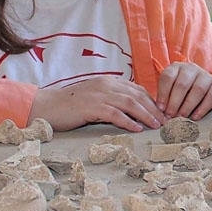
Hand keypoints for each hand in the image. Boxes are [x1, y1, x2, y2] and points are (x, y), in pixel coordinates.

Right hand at [29, 76, 166, 132]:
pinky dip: (128, 121)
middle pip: (137, 96)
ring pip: (130, 103)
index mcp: (109, 81)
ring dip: (146, 115)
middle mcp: (106, 85)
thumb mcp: (95, 97)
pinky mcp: (91, 107)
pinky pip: (114, 114)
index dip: (152, 101)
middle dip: (154, 108)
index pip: (137, 89)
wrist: (46, 106)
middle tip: (165, 121)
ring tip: (156, 125)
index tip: (163, 112)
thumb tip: (131, 110)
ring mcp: (99, 95)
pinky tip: (136, 129)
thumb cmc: (70, 105)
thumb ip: (112, 99)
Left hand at [156, 61, 211, 119]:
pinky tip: (194, 117)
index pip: (168, 77)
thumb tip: (159, 113)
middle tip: (170, 115)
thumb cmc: (182, 95)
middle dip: (175, 102)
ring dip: (188, 106)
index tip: (160, 108)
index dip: (163, 93)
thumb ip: (165, 100)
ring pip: (197, 89)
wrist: (204, 93)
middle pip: (182, 84)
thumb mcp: (171, 93)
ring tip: (182, 117)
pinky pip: (211, 96)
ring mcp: (205, 75)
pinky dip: (202, 108)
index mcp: (176, 68)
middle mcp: (191, 69)